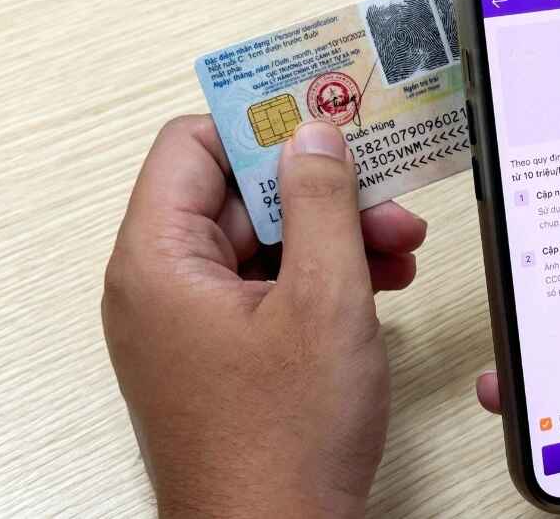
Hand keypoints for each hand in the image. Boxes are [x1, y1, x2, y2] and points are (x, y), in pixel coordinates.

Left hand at [103, 116, 425, 516]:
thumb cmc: (284, 444)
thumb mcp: (325, 300)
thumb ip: (321, 203)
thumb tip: (314, 134)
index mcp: (158, 262)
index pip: (193, 146)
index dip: (261, 125)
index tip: (324, 115)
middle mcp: (162, 288)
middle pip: (236, 195)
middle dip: (320, 189)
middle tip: (387, 193)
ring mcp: (192, 324)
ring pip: (262, 242)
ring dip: (333, 235)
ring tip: (400, 246)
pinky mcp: (224, 354)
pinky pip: (270, 288)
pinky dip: (323, 278)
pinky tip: (380, 284)